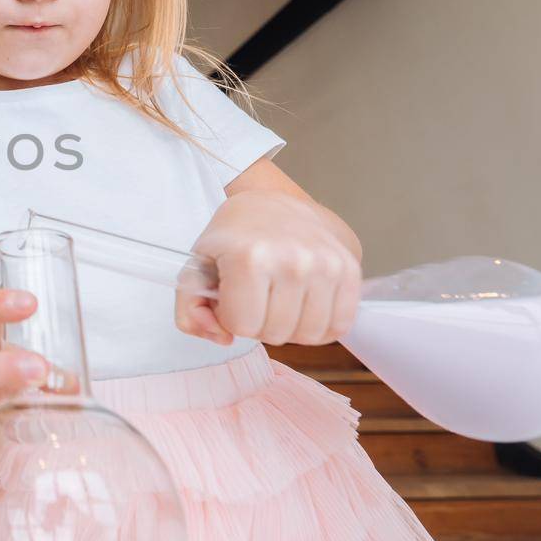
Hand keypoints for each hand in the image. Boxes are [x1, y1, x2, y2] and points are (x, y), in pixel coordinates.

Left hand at [177, 190, 360, 346]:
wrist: (277, 204)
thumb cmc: (235, 238)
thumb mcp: (197, 266)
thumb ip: (190, 309)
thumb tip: (221, 337)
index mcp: (249, 256)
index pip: (242, 326)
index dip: (231, 318)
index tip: (233, 296)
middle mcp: (292, 260)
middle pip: (276, 334)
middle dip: (260, 323)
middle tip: (257, 297)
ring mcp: (326, 265)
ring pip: (308, 336)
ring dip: (290, 327)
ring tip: (279, 300)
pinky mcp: (350, 270)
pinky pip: (339, 326)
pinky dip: (319, 326)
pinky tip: (303, 306)